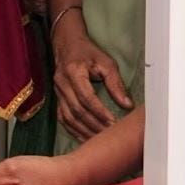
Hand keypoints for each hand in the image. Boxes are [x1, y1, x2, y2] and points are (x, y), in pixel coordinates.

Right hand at [52, 26, 133, 141]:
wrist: (67, 44)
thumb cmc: (88, 52)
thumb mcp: (106, 62)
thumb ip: (115, 83)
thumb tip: (127, 105)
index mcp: (73, 72)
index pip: (86, 97)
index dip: (99, 111)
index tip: (113, 122)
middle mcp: (62, 83)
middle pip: (77, 110)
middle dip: (94, 124)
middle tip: (110, 134)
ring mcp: (57, 92)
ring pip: (68, 117)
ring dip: (84, 130)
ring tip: (99, 140)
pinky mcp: (56, 98)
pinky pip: (62, 118)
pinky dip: (73, 130)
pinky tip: (84, 137)